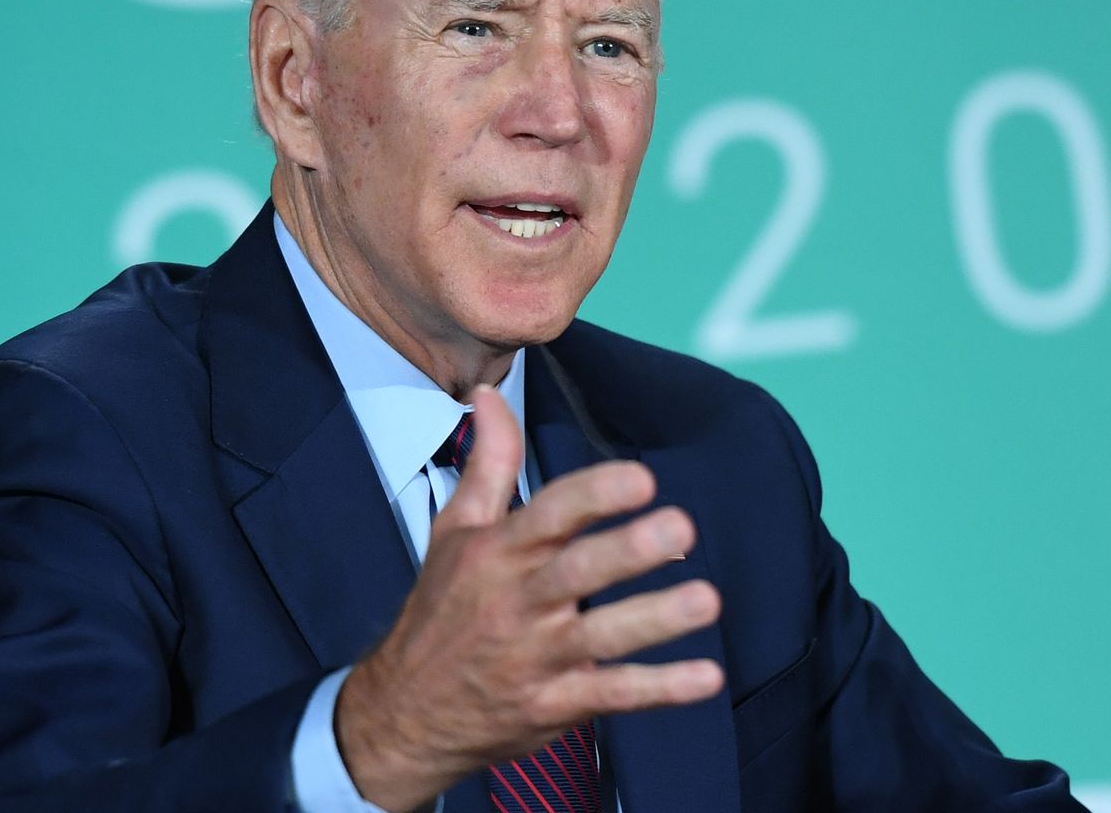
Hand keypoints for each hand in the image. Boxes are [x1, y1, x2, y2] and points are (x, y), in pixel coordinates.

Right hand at [333, 386, 724, 810]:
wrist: (403, 716)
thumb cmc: (441, 611)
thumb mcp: (454, 532)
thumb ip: (487, 463)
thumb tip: (488, 394)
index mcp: (498, 552)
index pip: (547, 515)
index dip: (593, 495)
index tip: (641, 478)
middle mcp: (517, 602)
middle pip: (577, 572)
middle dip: (629, 550)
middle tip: (682, 527)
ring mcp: (536, 658)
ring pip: (601, 637)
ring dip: (655, 619)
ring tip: (707, 600)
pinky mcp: (554, 706)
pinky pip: (613, 695)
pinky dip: (661, 688)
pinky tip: (708, 677)